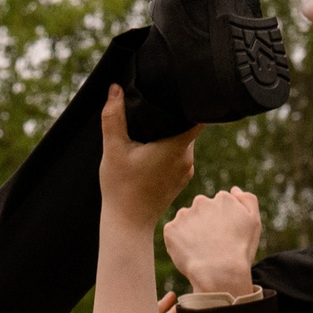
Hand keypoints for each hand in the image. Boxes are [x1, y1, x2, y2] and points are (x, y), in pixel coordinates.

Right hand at [99, 85, 197, 227]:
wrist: (128, 223)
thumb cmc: (120, 188)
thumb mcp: (113, 149)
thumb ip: (114, 116)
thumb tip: (115, 88)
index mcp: (176, 147)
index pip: (199, 116)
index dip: (193, 102)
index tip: (181, 92)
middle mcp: (187, 158)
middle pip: (189, 126)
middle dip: (174, 116)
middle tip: (155, 108)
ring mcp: (186, 170)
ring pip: (184, 141)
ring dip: (170, 133)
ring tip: (150, 129)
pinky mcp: (181, 179)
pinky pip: (180, 156)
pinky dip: (169, 149)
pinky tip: (151, 150)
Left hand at [163, 188, 260, 296]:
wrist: (220, 272)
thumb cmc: (240, 250)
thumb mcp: (254, 222)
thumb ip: (247, 200)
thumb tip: (233, 189)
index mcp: (222, 198)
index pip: (218, 205)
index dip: (221, 222)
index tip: (224, 236)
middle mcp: (201, 201)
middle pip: (200, 211)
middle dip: (204, 223)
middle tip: (211, 244)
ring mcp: (184, 215)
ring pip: (185, 222)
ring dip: (190, 232)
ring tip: (201, 250)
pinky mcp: (170, 229)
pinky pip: (173, 234)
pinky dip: (179, 243)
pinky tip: (190, 253)